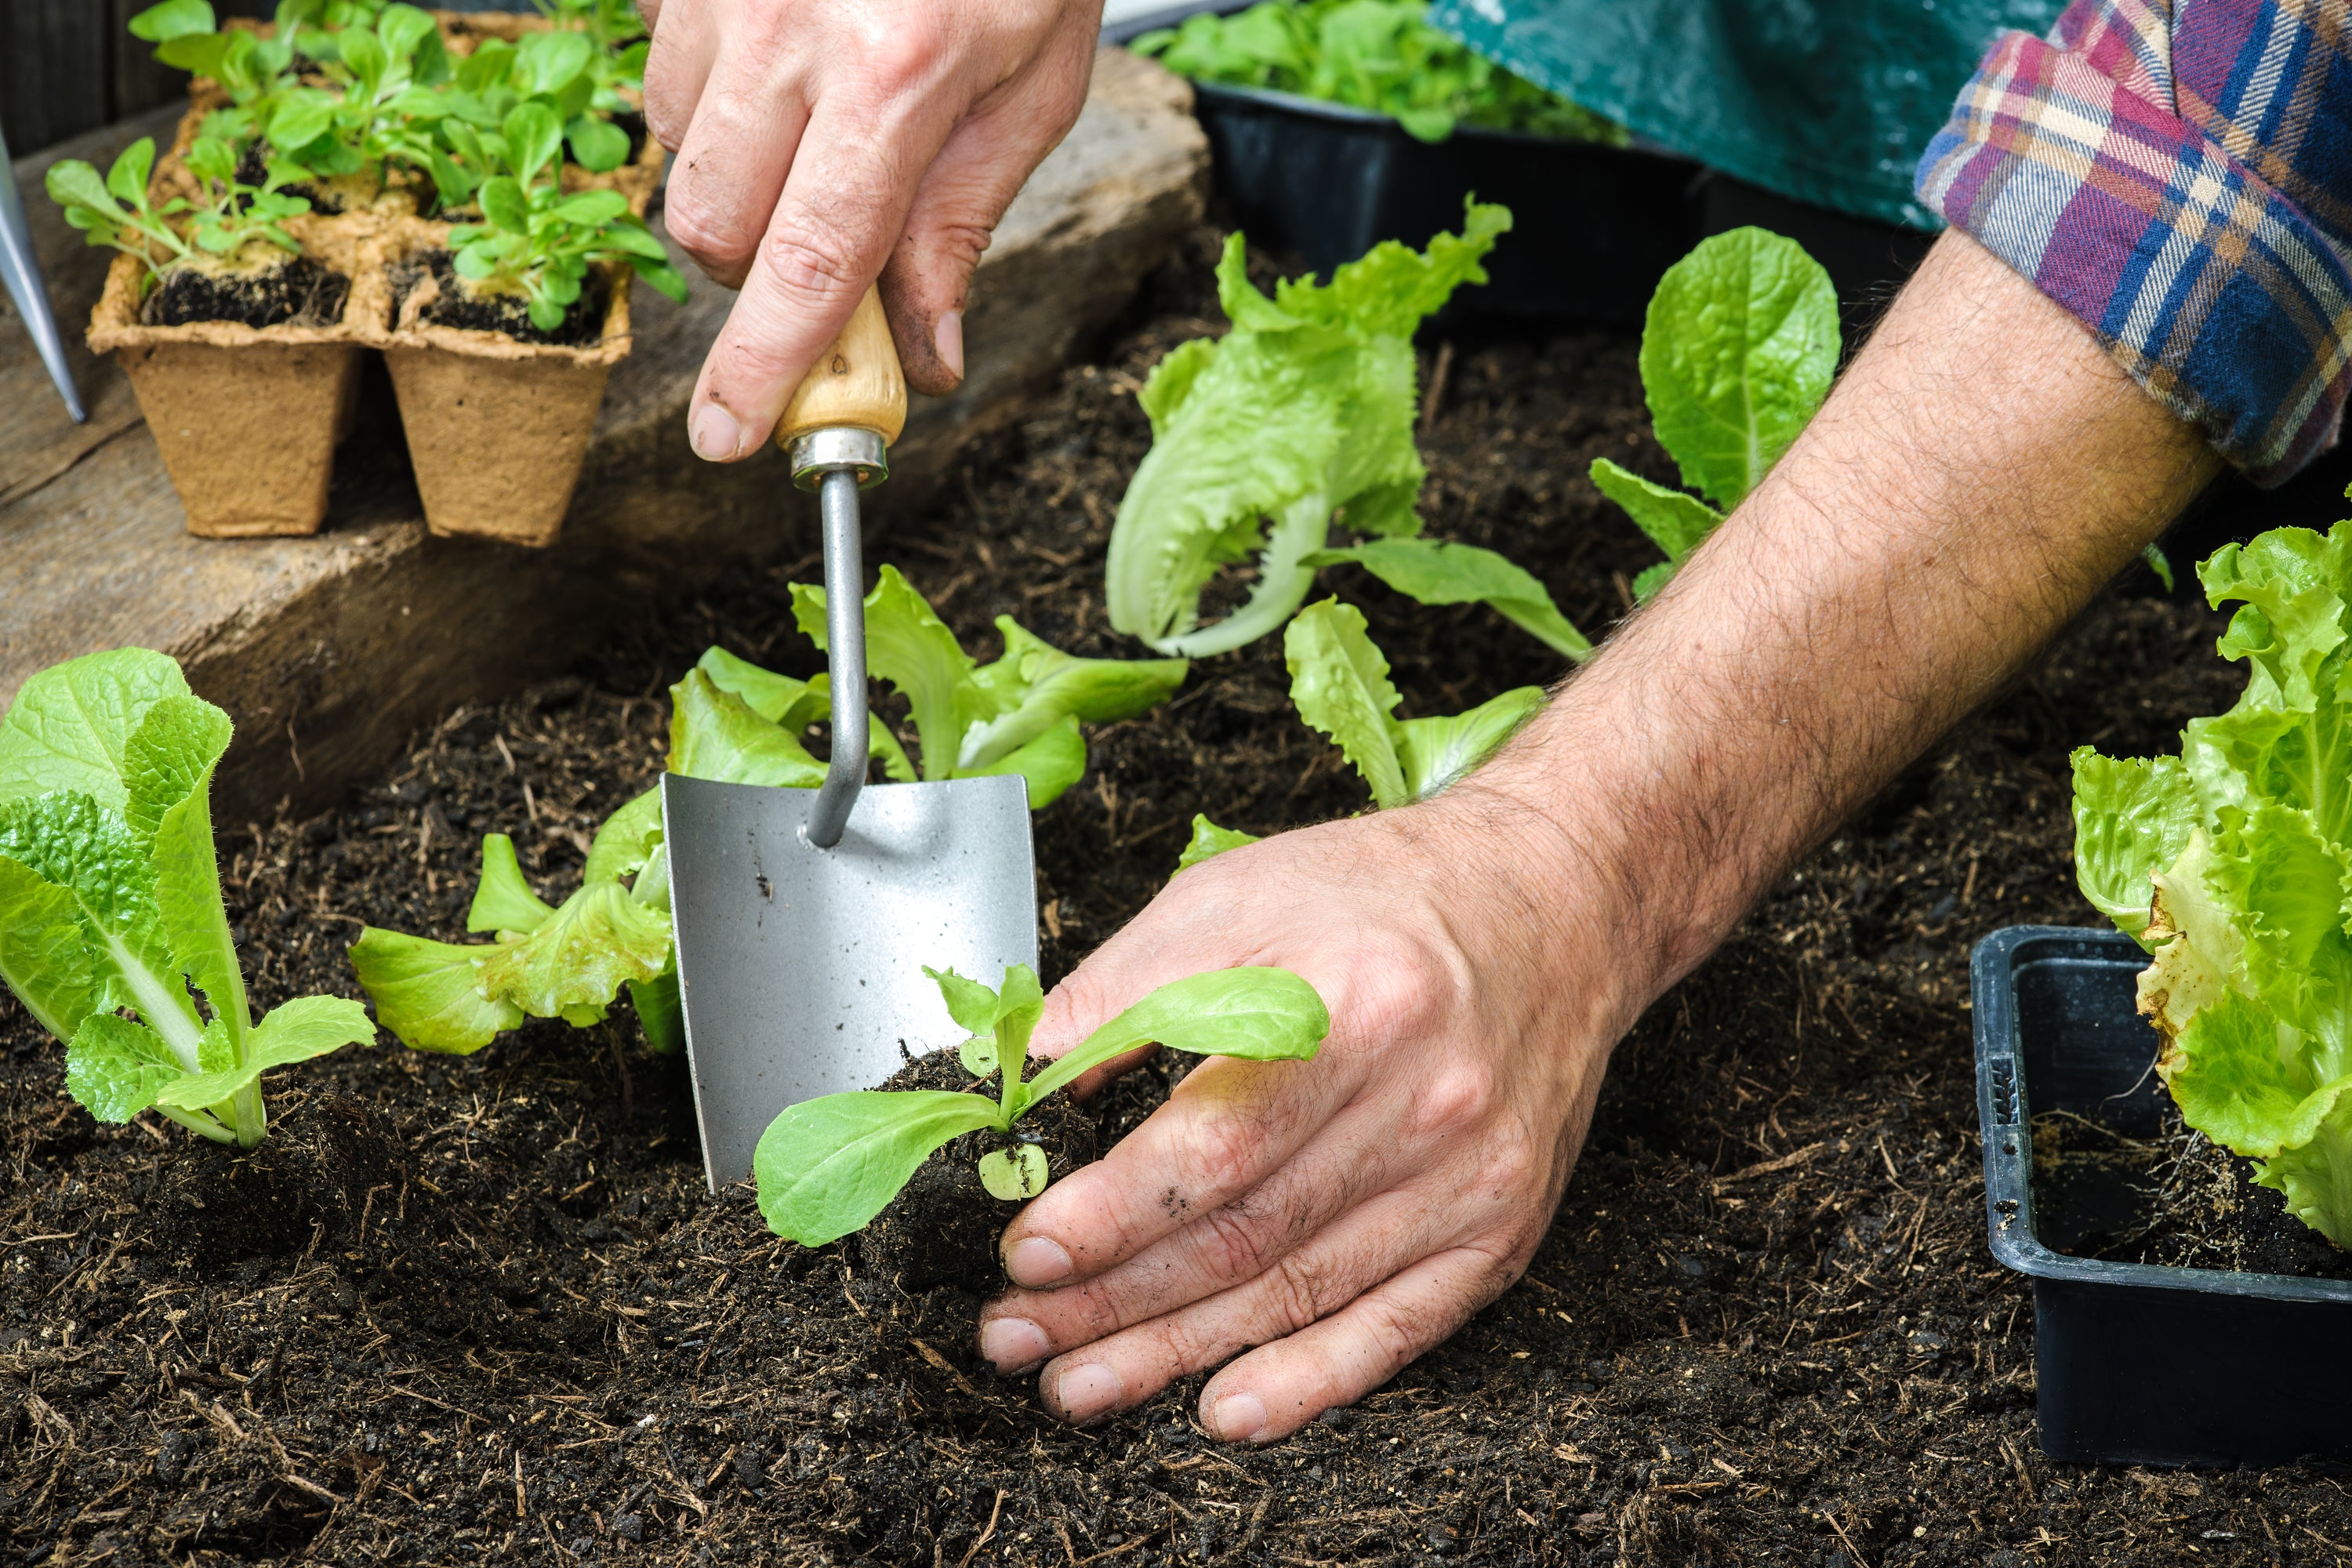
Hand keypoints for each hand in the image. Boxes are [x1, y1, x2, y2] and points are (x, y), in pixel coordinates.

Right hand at [639, 0, 1102, 459]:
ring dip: (736, 181)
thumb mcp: (1033, 88)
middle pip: (713, 226)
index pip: (809, 265)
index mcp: (896, 76)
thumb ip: (962, 225)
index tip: (730, 436)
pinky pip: (663, 71)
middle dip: (755, 272)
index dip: (763, 367)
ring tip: (817, 129)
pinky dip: (715, 103)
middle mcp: (788, 28)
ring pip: (676, 153)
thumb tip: (922, 356)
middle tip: (825, 251)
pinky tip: (783, 67)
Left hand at [974, 792, 1637, 1442]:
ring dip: (1176, 1354)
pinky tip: (1224, 1410)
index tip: (1026, 1251)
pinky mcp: (1499, 1231)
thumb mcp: (1237, 893)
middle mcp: (1428, 1103)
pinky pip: (1395, 1331)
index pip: (1218, 1142)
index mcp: (1357, 1004)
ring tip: (1078, 1380)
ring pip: (1300, 1295)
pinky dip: (1307, 1383)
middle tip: (1015, 1332)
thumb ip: (1124, 986)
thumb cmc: (1385, 895)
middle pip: (1246, 1236)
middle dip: (1112, 1301)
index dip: (1112, 1213)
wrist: (1555, 906)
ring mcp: (1472, 1180)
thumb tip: (1025, 1077)